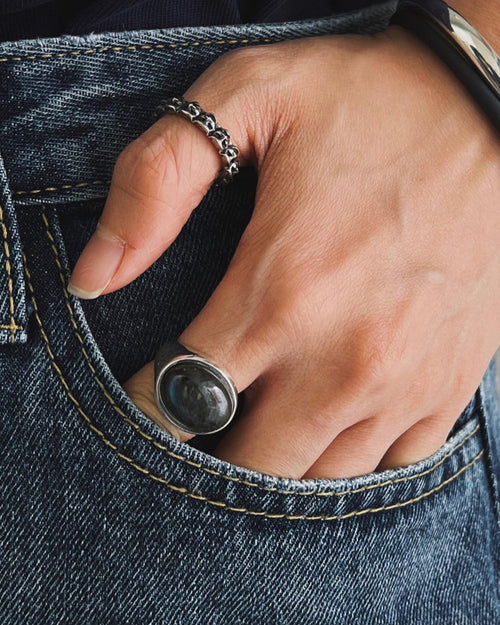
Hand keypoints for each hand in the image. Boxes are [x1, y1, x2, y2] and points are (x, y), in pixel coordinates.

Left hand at [68, 27, 499, 478]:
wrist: (491, 109)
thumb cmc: (369, 100)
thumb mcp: (249, 96)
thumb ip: (155, 181)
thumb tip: (92, 280)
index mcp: (281, 291)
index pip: (178, 398)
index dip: (146, 408)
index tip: (146, 391)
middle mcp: (342, 357)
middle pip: (247, 465)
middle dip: (210, 448)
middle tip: (202, 409)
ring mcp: (402, 382)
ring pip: (315, 481)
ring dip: (276, 461)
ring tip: (261, 419)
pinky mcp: (446, 386)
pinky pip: (385, 469)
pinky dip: (345, 459)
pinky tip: (329, 418)